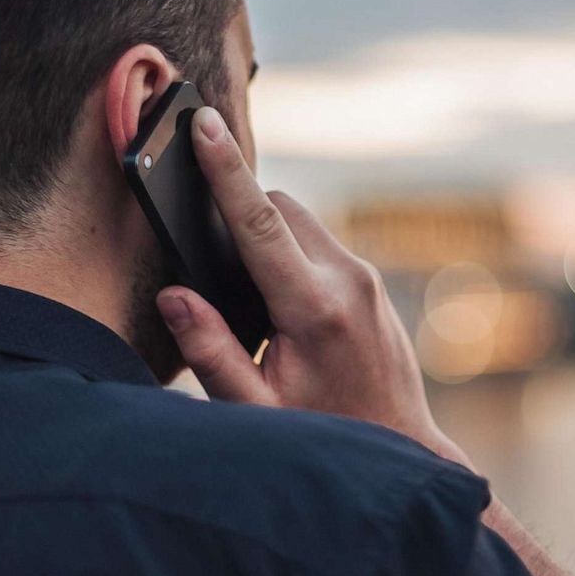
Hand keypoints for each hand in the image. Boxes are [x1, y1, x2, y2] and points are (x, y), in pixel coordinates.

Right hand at [155, 107, 455, 454]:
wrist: (400, 451)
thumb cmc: (324, 435)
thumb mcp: (256, 408)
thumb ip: (210, 351)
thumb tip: (174, 294)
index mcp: (315, 308)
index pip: (259, 221)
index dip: (225, 169)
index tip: (203, 124)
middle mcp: (348, 280)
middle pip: (280, 208)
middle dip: (243, 219)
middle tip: (222, 274)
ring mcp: (366, 279)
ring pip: (300, 224)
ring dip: (269, 242)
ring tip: (259, 310)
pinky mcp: (371, 284)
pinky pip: (319, 246)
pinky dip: (291, 259)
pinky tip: (285, 313)